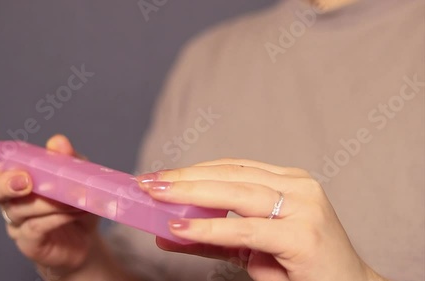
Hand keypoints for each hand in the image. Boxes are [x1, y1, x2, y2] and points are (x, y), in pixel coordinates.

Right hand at [0, 135, 99, 278]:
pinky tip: (71, 212)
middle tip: (26, 181)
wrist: (86, 238)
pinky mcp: (28, 242)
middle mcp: (6, 198)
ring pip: (17, 209)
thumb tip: (58, 143)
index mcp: (11, 173)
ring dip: (46, 201)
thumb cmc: (73, 200)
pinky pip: (33, 228)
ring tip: (73, 197)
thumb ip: (67, 157)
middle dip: (0, 183)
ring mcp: (15, 222)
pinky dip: (54, 217)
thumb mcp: (77, 173)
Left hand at [137, 158, 385, 280]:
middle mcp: (299, 187)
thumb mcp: (249, 249)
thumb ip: (210, 238)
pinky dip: (211, 228)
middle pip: (232, 175)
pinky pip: (246, 229)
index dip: (194, 170)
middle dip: (186, 178)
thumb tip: (166, 232)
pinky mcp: (303, 236)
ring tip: (157, 196)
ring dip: (192, 194)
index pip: (233, 168)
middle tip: (148, 182)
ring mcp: (304, 208)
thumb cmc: (298, 268)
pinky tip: (181, 228)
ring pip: (238, 194)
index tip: (160, 176)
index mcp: (288, 181)